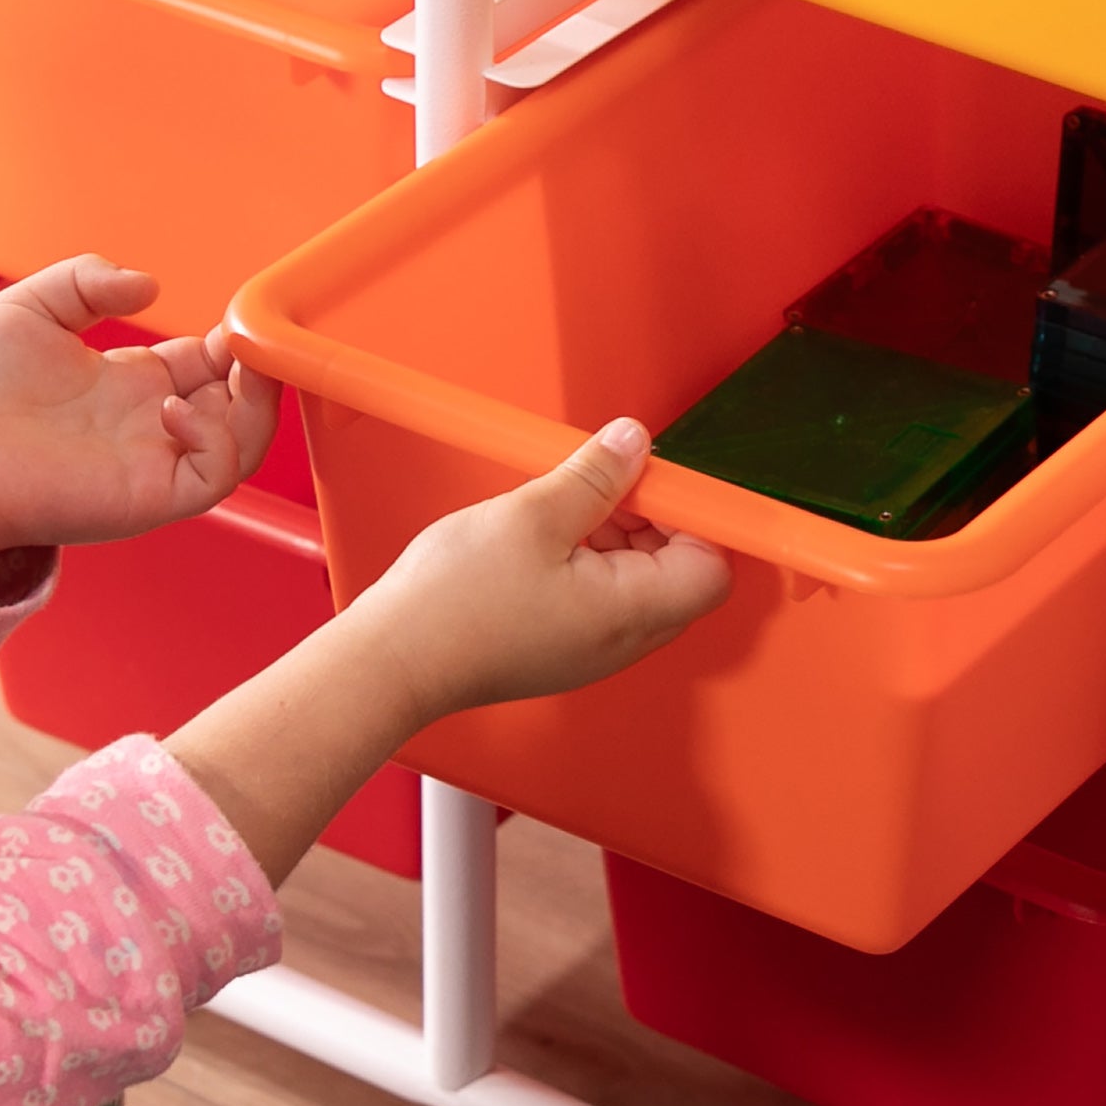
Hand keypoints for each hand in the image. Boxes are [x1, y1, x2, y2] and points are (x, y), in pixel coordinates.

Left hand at [0, 260, 281, 575]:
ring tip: (241, 365)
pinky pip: (214, 478)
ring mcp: (154, 460)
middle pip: (240, 402)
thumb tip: (149, 285)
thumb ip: (87, 280)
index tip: (238, 312)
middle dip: (259, 368)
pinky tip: (174, 409)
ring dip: (257, 404)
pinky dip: (216, 441)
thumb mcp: (30, 306)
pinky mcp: (147, 495)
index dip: (232, 337)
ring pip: (243, 443)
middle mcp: (151, 422)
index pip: (210, 362)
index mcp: (131, 382)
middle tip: (253, 338)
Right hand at [158, 422, 726, 888]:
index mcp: (631, 612)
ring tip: (559, 508)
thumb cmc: (455, 603)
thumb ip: (596, 476)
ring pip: (635, 583)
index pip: (711, 566)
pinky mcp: (561, 648)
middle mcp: (622, 641)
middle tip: (602, 482)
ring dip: (613, 536)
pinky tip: (539, 538)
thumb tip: (636, 444)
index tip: (655, 477)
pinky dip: (584, 561)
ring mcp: (592, 650)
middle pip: (677, 573)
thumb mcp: (534, 514)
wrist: (394, 661)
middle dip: (651, 518)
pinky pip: (599, 599)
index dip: (694, 515)